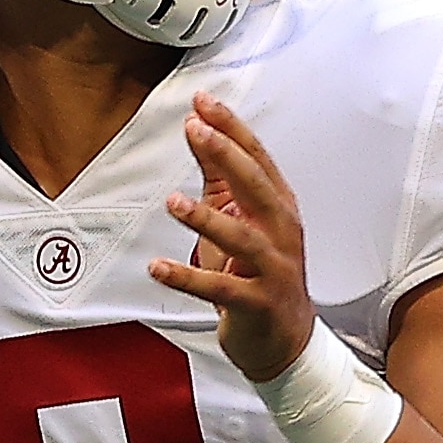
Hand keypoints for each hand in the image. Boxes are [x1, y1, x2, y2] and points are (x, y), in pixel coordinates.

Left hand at [148, 92, 316, 382]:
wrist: (284, 340)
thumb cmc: (259, 275)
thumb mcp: (239, 219)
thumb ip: (219, 176)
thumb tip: (198, 129)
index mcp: (279, 208)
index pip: (258, 159)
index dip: (232, 129)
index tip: (203, 103)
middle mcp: (281, 233)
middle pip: (258, 187)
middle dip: (228, 155)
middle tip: (198, 130)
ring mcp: (273, 269)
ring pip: (242, 238)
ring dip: (206, 218)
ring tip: (173, 202)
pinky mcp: (256, 303)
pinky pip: (219, 289)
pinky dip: (187, 278)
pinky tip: (158, 267)